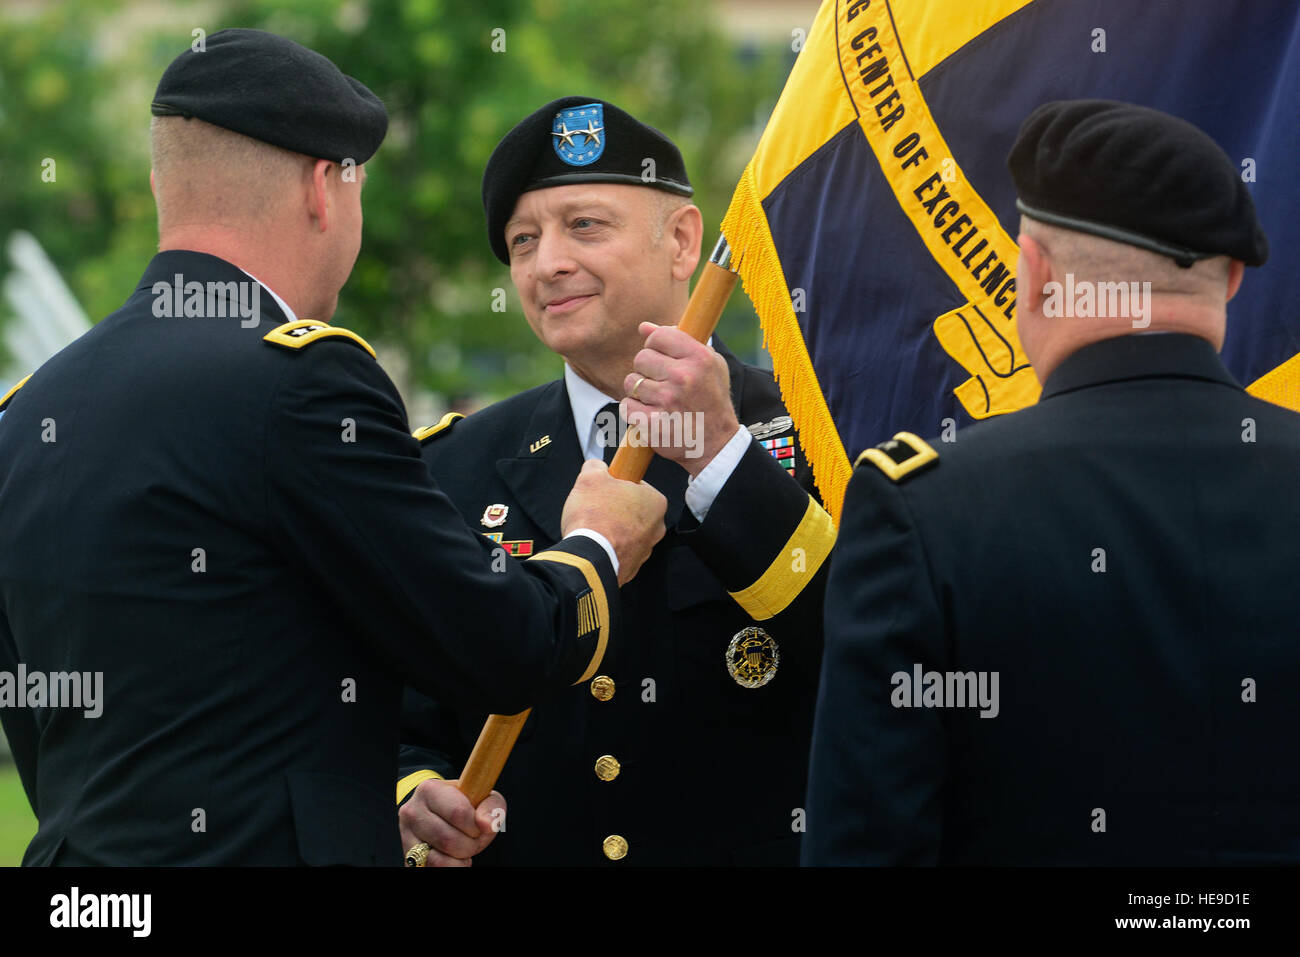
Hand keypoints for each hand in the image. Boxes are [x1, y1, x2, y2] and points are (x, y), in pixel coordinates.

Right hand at [398, 778, 504, 866]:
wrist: (441, 814)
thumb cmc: (465, 805)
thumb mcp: (482, 799)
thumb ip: (491, 807)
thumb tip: (487, 824)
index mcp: (430, 790)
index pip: (458, 813)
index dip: (475, 826)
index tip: (479, 826)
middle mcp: (412, 811)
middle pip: (448, 839)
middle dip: (470, 845)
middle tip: (474, 840)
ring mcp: (406, 835)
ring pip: (437, 859)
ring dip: (460, 859)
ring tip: (464, 850)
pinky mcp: (407, 856)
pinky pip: (430, 869)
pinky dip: (449, 867)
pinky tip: (454, 859)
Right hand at [561, 459, 665, 584]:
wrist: (588, 558)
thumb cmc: (595, 518)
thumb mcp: (590, 477)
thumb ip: (596, 466)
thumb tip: (595, 466)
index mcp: (655, 502)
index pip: (637, 486)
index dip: (617, 485)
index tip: (605, 488)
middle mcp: (657, 528)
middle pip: (632, 509)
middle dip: (614, 508)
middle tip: (596, 506)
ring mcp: (645, 550)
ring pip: (626, 531)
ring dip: (611, 528)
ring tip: (592, 527)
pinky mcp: (632, 567)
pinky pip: (619, 551)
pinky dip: (608, 547)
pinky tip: (594, 542)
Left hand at [622, 322, 740, 475]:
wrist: (717, 444)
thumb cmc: (711, 400)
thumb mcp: (709, 365)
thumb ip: (679, 341)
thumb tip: (643, 327)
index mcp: (699, 358)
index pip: (658, 336)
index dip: (655, 346)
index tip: (662, 358)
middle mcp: (683, 377)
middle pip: (641, 357)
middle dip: (647, 370)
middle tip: (661, 383)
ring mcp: (666, 401)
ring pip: (630, 382)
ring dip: (640, 391)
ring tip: (658, 400)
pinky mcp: (652, 423)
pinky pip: (626, 406)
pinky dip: (634, 411)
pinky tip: (651, 415)